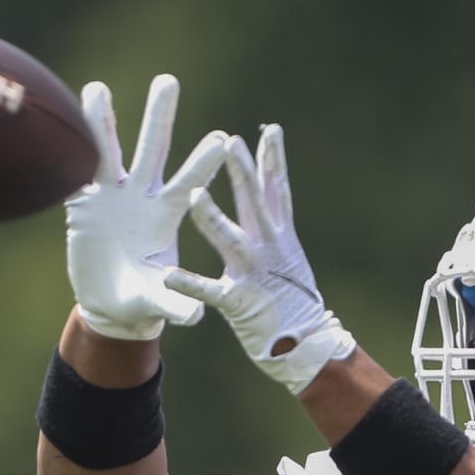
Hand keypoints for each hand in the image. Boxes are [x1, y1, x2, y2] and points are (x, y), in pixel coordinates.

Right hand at [65, 74, 229, 340]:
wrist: (112, 306)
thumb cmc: (143, 302)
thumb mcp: (159, 305)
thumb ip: (175, 305)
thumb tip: (195, 315)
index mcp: (165, 218)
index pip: (187, 184)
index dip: (202, 163)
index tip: (221, 138)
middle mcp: (141, 199)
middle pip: (153, 150)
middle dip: (159, 117)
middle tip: (168, 81)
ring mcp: (111, 197)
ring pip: (107, 150)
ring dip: (101, 120)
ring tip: (96, 86)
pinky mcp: (83, 205)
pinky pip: (75, 171)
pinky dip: (69, 150)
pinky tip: (60, 121)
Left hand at [163, 125, 355, 393]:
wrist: (304, 345)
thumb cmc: (291, 299)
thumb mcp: (288, 253)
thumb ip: (274, 219)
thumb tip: (270, 183)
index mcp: (279, 237)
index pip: (276, 191)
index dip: (274, 160)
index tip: (271, 130)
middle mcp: (269, 249)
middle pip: (255, 204)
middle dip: (243, 172)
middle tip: (230, 142)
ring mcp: (253, 274)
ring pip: (230, 240)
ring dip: (213, 218)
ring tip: (195, 195)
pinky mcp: (238, 302)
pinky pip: (209, 292)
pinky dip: (189, 285)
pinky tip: (169, 277)